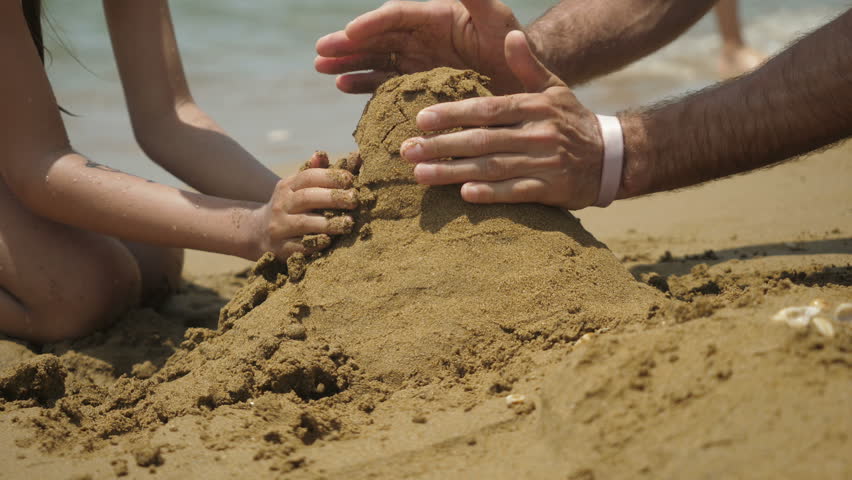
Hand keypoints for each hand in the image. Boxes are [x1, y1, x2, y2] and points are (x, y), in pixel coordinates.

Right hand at [248, 152, 357, 259]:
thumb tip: (322, 154)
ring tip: (349, 223)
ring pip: (304, 223)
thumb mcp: (296, 187)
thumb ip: (314, 172)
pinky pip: (300, 246)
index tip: (351, 179)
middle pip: (306, 198)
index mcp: (287, 186)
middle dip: (333, 198)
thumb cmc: (290, 206)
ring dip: (329, 223)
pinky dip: (316, 243)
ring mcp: (279, 227)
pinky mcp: (281, 248)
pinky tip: (331, 241)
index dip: (330, 176)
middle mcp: (281, 205)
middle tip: (355, 199)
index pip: (307, 176)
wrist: (258, 233)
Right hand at [315, 0, 522, 94]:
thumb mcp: (497, 19)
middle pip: (378, 38)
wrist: (519, 79)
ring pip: (376, 60)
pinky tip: (345, 86)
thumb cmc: (512, 45)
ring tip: (323, 68)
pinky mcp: (418, 85)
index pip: (397, 16)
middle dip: (348, 44)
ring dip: (349, 63)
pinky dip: (366, 85)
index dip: (372, 24)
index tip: (350, 33)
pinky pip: (387, 83)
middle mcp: (421, 37)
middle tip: (321, 52)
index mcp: (435, 16)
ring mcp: (417, 61)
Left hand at [400, 31, 604, 210]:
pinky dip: (490, 194)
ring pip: (492, 167)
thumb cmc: (571, 120)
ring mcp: (545, 163)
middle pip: (482, 140)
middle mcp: (538, 133)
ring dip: (453, 173)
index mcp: (534, 106)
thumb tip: (510, 34)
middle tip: (405, 151)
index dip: (453, 114)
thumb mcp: (554, 88)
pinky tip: (464, 195)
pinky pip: (516, 192)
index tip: (420, 119)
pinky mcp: (551, 190)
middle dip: (441, 146)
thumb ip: (527, 65)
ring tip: (419, 175)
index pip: (487, 109)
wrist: (611, 157)